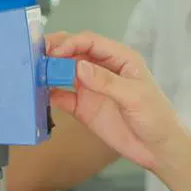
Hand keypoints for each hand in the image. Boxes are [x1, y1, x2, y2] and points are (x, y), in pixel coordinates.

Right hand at [45, 31, 184, 171]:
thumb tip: (79, 67)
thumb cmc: (156, 117)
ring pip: (64, 72)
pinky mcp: (83, 108)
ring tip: (32, 73)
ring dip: (49, 71)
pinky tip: (38, 94)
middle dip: (55, 51)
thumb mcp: (134, 96)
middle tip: (35, 55)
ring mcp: (91, 88)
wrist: (158, 149)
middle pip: (74, 52)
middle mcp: (102, 69)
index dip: (71, 43)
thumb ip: (107, 82)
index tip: (54, 52)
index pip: (90, 42)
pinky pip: (62, 96)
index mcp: (120, 58)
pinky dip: (49, 94)